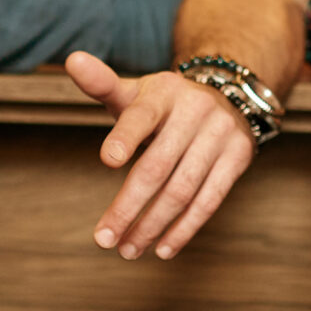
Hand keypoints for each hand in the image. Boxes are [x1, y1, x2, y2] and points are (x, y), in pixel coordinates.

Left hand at [67, 49, 256, 260]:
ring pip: (182, 189)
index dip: (125, 137)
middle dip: (128, 206)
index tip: (108, 160)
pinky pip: (210, 200)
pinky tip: (162, 249)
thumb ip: (101, 83)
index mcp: (163, 93)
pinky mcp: (238, 157)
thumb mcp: (136, 92)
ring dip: (153, 225)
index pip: (141, 116)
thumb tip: (72, 60)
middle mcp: (195, 111)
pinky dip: (185, 228)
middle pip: (157, 166)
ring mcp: (220, 135)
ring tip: (127, 250)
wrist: (228, 94)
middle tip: (103, 238)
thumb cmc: (165, 103)